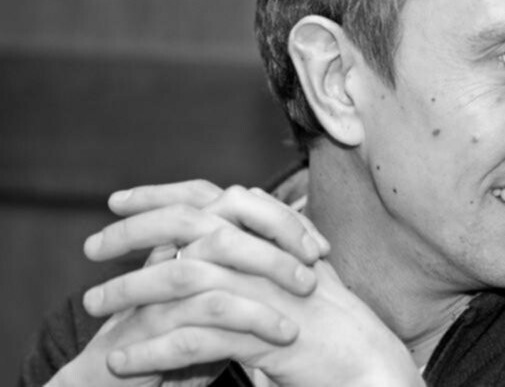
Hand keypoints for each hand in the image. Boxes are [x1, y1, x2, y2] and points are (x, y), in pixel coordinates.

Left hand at [79, 186, 422, 386]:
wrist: (362, 355)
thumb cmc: (326, 315)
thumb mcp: (288, 269)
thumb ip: (253, 246)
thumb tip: (207, 235)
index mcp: (267, 233)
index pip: (205, 196)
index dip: (159, 194)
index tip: (117, 201)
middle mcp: (263, 251)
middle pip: (187, 227)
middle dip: (132, 233)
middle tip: (92, 248)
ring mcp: (262, 289)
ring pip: (181, 280)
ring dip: (129, 292)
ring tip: (93, 305)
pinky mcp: (262, 332)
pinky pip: (192, 338)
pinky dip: (150, 350)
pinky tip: (122, 360)